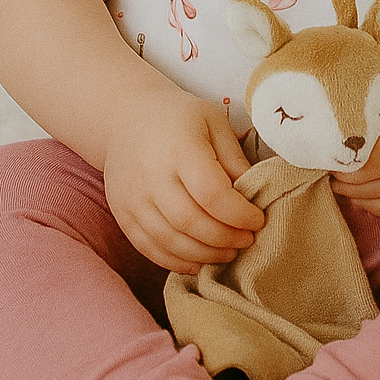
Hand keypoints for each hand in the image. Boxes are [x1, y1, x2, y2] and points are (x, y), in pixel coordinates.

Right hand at [102, 88, 264, 273]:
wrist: (125, 118)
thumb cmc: (178, 118)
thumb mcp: (212, 121)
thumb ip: (233, 158)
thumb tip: (253, 195)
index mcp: (179, 147)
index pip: (211, 193)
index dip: (239, 214)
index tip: (258, 219)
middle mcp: (151, 175)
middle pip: (191, 222)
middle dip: (225, 239)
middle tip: (247, 240)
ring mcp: (132, 198)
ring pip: (170, 241)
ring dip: (204, 255)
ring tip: (227, 253)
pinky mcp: (122, 214)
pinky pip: (149, 248)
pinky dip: (176, 262)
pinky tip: (199, 261)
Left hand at [331, 78, 379, 223]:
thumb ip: (374, 114)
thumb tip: (335, 132)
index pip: (371, 162)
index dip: (347, 167)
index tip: (333, 160)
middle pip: (375, 188)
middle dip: (347, 185)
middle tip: (333, 176)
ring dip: (361, 200)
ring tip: (347, 188)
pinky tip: (372, 197)